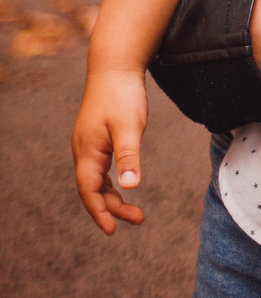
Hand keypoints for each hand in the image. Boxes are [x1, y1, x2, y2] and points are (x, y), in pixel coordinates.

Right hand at [72, 68, 148, 234]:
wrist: (116, 67)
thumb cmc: (122, 95)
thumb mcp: (129, 126)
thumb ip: (129, 155)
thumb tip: (130, 185)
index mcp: (87, 152)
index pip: (88, 191)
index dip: (99, 213)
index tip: (113, 230)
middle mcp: (83, 151)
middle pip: (93, 190)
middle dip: (113, 208)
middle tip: (139, 218)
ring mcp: (89, 145)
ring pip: (97, 180)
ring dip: (113, 197)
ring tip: (137, 211)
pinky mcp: (97, 138)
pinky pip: (100, 169)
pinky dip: (111, 182)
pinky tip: (124, 183)